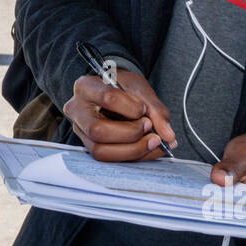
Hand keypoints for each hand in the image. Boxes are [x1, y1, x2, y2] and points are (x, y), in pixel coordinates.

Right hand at [62, 70, 176, 161]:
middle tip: (149, 127)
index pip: (107, 98)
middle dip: (130, 133)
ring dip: (132, 150)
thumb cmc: (121, 86)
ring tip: (153, 141)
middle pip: (98, 131)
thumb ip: (155, 109)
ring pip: (101, 151)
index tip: (143, 109)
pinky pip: (109, 159)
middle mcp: (77, 110)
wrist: (112, 91)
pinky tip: (149, 149)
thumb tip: (168, 136)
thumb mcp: (139, 88)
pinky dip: (134, 156)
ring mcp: (81, 131)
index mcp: (86, 87)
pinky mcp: (90, 146)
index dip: (130, 107)